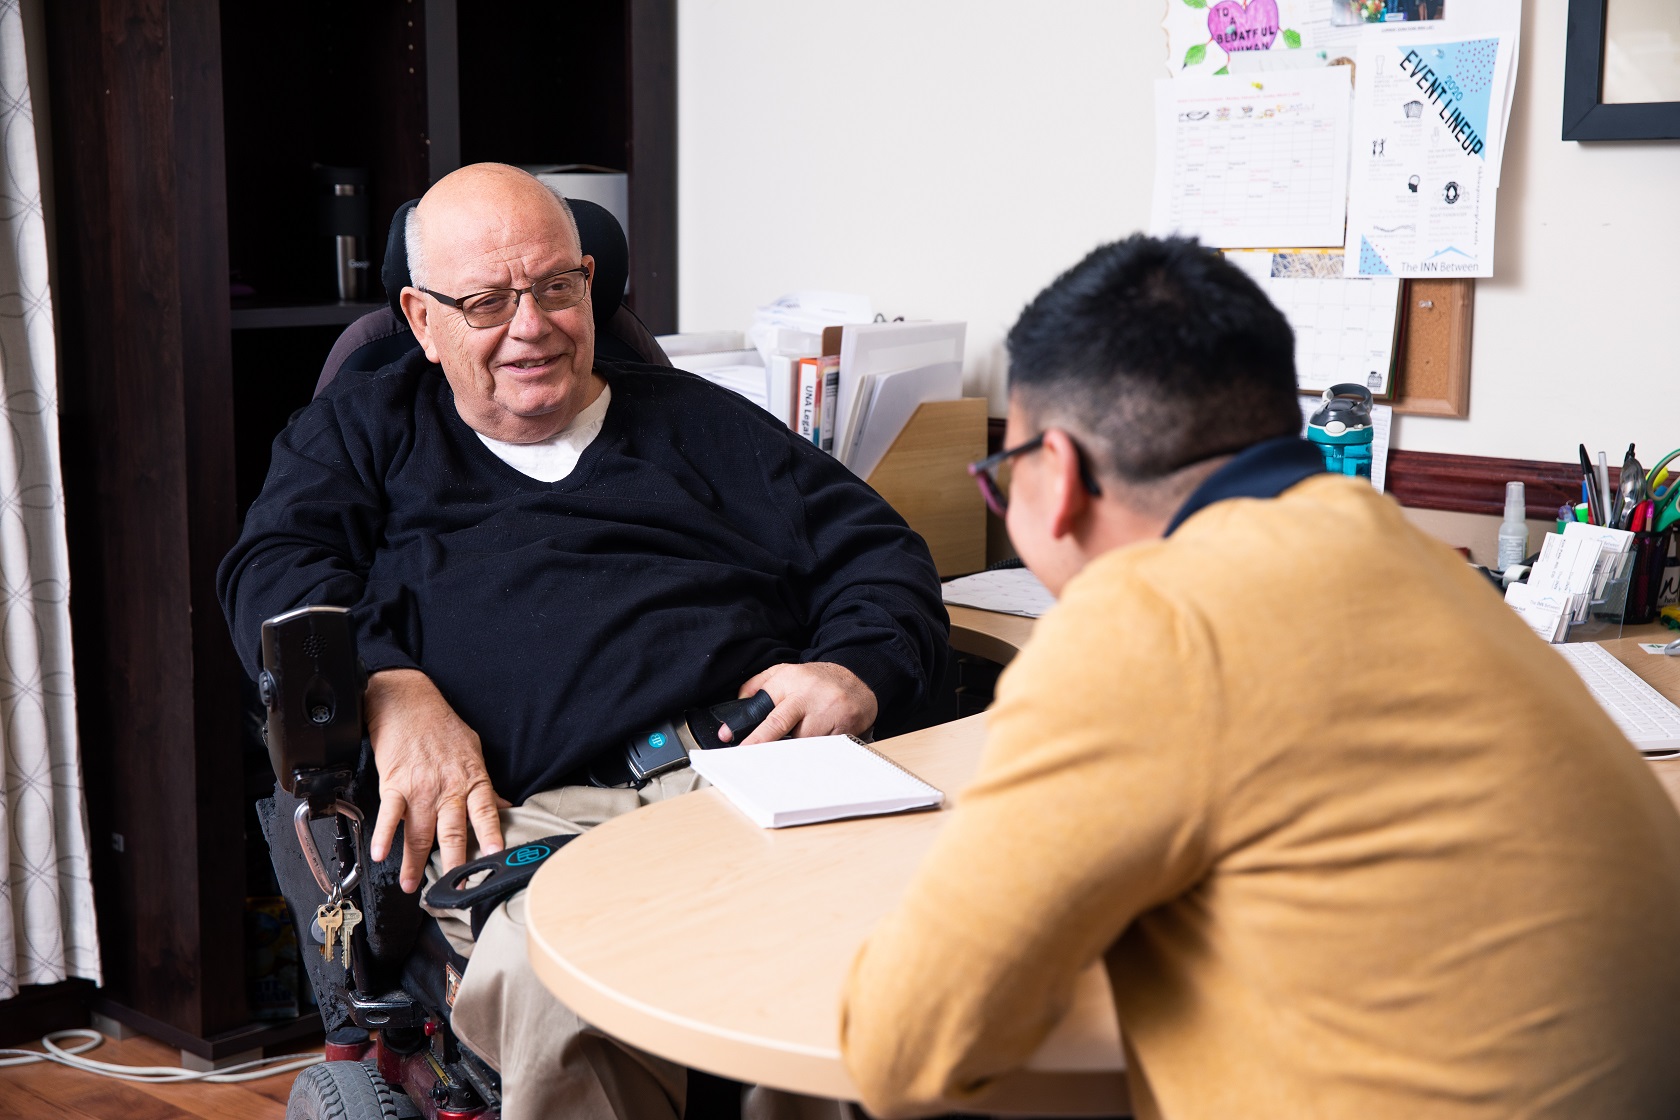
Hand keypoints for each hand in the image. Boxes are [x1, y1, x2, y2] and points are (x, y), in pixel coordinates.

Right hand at [365, 668, 505, 892]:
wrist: (407, 702)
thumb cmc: (442, 726)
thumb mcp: (474, 752)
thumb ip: (487, 786)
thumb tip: (505, 808)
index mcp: (472, 779)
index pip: (486, 813)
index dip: (491, 836)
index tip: (495, 858)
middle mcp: (447, 787)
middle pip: (452, 831)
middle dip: (454, 864)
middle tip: (455, 890)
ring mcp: (420, 787)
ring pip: (420, 831)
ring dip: (415, 862)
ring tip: (412, 886)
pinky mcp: (394, 783)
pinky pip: (389, 813)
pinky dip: (383, 835)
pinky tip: (379, 854)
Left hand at [718, 662, 878, 745]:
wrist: (859, 680)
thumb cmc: (817, 680)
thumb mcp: (786, 671)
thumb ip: (760, 683)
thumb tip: (740, 701)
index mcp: (790, 680)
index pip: (763, 703)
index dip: (746, 723)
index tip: (729, 737)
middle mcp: (807, 695)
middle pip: (779, 724)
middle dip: (760, 741)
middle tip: (747, 755)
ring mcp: (827, 711)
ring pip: (801, 741)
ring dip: (793, 746)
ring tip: (797, 738)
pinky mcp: (843, 727)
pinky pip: (822, 748)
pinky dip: (815, 750)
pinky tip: (817, 743)